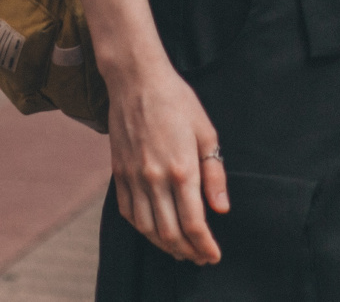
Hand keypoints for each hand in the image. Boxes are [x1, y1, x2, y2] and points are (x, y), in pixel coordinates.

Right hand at [106, 52, 227, 263]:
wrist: (137, 80)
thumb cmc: (177, 101)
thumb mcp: (206, 133)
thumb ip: (214, 175)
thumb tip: (220, 208)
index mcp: (182, 169)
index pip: (194, 223)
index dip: (205, 246)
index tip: (213, 255)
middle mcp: (155, 178)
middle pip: (170, 232)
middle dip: (187, 252)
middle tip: (200, 258)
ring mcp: (134, 177)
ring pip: (147, 228)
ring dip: (165, 246)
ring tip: (180, 251)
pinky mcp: (118, 173)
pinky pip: (128, 212)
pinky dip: (142, 229)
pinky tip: (153, 231)